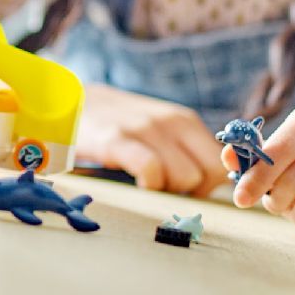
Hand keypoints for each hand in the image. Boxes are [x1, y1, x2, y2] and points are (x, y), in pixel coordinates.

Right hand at [74, 83, 228, 194]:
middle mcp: (171, 121)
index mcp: (185, 120)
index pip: (221, 163)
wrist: (72, 103)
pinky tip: (136, 182)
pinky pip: (150, 170)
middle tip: (165, 188)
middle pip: (209, 174)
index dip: (210, 185)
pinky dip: (149, 183)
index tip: (189, 190)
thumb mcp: (160, 129)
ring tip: (145, 181)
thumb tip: (214, 185)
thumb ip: (186, 150)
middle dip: (190, 191)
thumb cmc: (120, 124)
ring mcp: (145, 129)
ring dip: (167, 189)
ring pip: (184, 178)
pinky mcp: (117, 139)